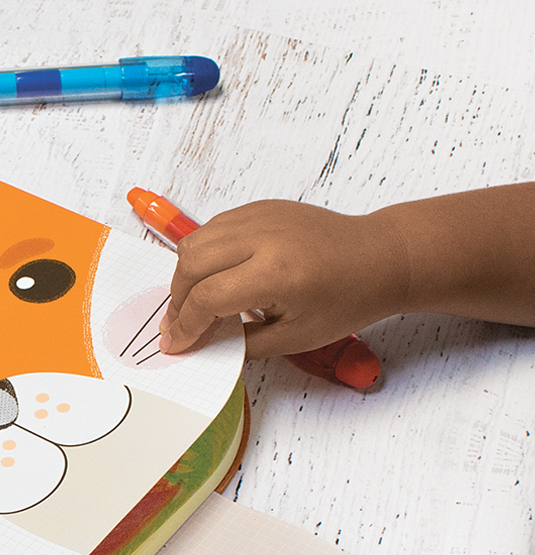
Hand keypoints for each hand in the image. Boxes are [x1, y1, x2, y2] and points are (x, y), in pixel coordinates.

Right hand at [159, 201, 405, 357]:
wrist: (379, 258)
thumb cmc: (347, 299)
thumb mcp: (295, 337)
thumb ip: (243, 344)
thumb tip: (204, 346)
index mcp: (275, 273)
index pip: (207, 298)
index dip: (185, 326)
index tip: (175, 344)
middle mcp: (262, 238)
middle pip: (191, 265)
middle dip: (177, 301)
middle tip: (178, 326)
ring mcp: (260, 217)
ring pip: (194, 242)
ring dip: (184, 276)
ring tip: (190, 303)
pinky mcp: (260, 207)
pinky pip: (212, 228)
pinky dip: (201, 254)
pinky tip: (210, 277)